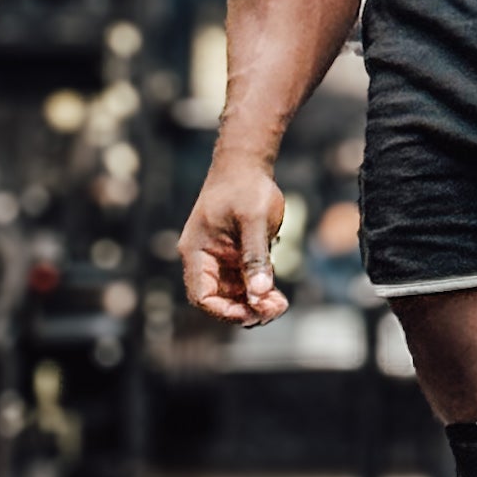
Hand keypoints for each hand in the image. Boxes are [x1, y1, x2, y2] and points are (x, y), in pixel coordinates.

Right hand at [179, 151, 287, 324]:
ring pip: (234, 295)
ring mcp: (220, 259)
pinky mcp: (235, 256)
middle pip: (219, 300)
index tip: (253, 313)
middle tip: (274, 310)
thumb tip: (260, 294)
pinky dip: (259, 292)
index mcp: (197, 252)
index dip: (225, 311)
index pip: (202, 296)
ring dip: (254, 304)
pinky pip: (244, 283)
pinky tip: (278, 297)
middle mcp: (204, 259)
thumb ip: (256, 257)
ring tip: (280, 305)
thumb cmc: (246, 187)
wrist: (246, 163)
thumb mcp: (254, 220)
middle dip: (245, 310)